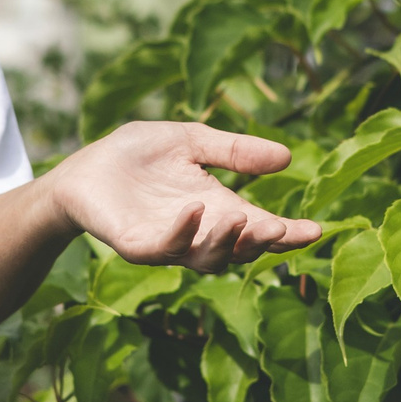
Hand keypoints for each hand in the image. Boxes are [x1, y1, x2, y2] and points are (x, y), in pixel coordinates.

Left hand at [43, 121, 323, 271]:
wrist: (84, 166)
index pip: (261, 229)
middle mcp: (199, 234)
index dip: (289, 235)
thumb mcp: (192, 142)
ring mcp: (168, 244)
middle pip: (240, 252)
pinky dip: (183, 231)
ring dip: (227, 242)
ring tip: (242, 217)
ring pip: (207, 259)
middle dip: (261, 243)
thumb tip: (287, 157)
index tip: (316, 230)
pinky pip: (164, 248)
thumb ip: (234, 152)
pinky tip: (195, 208)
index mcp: (219, 210)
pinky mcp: (136, 246)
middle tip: (280, 227)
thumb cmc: (137, 154)